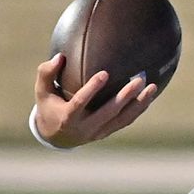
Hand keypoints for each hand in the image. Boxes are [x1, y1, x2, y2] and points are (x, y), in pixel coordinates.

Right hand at [32, 53, 158, 147]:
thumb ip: (46, 74)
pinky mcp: (107, 132)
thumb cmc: (49, 107)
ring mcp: (97, 132)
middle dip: (125, 97)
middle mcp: (84, 127)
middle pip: (108, 112)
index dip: (92, 89)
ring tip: (152, 87)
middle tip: (139, 79)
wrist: (55, 137)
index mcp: (67, 118)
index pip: (80, 103)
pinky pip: (125, 122)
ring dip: (139, 104)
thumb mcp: (42, 92)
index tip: (105, 73)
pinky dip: (138, 110)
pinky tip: (150, 96)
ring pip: (121, 119)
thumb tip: (60, 56)